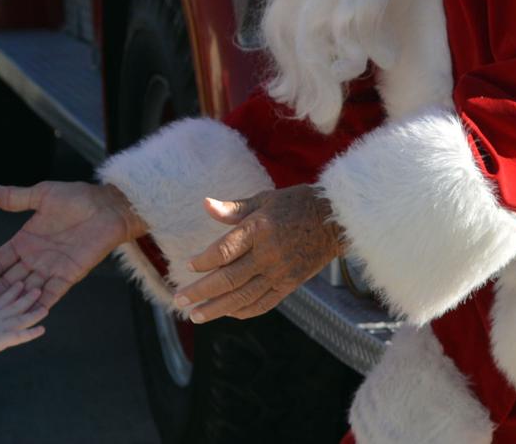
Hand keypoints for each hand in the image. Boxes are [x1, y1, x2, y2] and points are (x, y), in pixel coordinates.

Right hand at [0, 181, 146, 310]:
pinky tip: (26, 319)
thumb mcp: (43, 194)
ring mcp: (52, 268)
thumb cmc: (78, 197)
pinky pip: (51, 294)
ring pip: (26, 291)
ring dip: (11, 306)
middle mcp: (36, 258)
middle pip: (8, 282)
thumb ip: (18, 197)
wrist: (107, 207)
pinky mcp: (69, 275)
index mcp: (25, 240)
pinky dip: (40, 306)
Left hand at [172, 184, 342, 322]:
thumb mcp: (263, 199)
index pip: (224, 251)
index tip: (188, 266)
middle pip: (229, 278)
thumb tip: (205, 204)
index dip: (204, 261)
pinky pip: (263, 303)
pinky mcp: (290, 284)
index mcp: (259, 229)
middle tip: (180, 299)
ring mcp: (280, 272)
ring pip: (243, 296)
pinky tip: (226, 313)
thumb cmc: (295, 204)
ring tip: (196, 316)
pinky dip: (243, 311)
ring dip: (217, 308)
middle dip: (201, 291)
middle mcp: (268, 253)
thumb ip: (233, 209)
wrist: (335, 220)